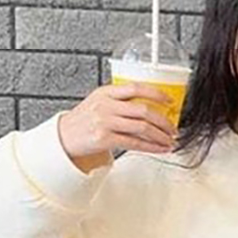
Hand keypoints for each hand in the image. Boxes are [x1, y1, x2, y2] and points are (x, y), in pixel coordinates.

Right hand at [58, 83, 178, 172]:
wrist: (64, 137)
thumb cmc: (85, 120)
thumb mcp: (99, 102)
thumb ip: (121, 101)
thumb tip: (152, 108)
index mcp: (107, 92)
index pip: (137, 88)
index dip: (157, 94)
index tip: (170, 101)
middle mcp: (106, 105)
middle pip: (144, 110)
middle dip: (164, 121)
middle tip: (173, 128)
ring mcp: (105, 122)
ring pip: (142, 128)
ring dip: (160, 136)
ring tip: (169, 140)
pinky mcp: (104, 139)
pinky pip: (134, 143)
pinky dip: (151, 147)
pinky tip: (159, 149)